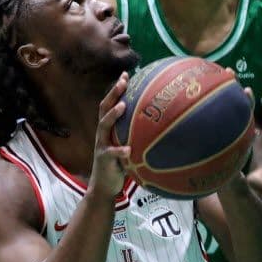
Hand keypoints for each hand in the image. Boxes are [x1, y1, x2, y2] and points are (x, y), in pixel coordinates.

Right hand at [89, 73, 131, 196]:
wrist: (104, 187)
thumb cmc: (119, 165)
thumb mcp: (127, 147)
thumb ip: (136, 136)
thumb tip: (159, 125)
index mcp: (108, 129)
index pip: (110, 104)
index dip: (116, 89)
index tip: (126, 75)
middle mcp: (102, 134)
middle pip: (104, 108)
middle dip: (113, 93)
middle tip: (123, 81)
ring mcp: (102, 145)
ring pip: (103, 126)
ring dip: (113, 115)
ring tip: (123, 106)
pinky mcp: (104, 160)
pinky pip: (112, 153)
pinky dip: (120, 151)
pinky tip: (128, 150)